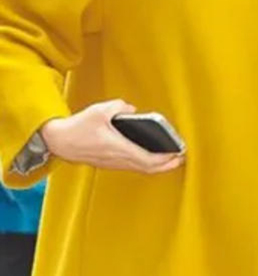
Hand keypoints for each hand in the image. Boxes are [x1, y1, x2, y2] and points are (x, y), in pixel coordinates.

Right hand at [40, 99, 184, 173]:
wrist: (59, 141)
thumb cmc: (78, 126)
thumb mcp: (100, 110)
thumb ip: (120, 107)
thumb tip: (132, 110)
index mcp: (117, 147)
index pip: (146, 158)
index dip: (164, 159)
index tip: (177, 154)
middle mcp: (116, 159)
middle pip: (146, 167)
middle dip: (165, 165)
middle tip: (180, 159)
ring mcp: (112, 163)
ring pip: (139, 168)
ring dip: (156, 166)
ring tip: (171, 159)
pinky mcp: (108, 163)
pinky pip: (132, 166)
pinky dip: (145, 164)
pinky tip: (152, 159)